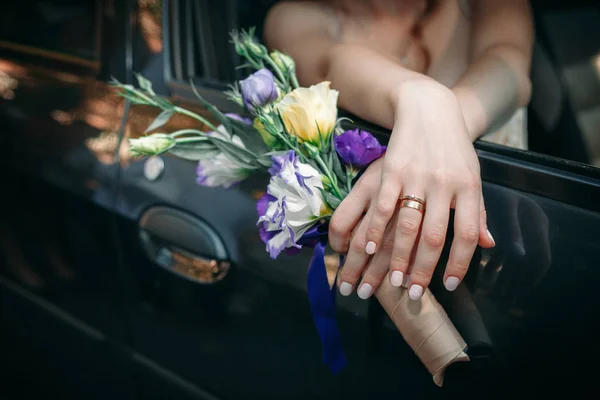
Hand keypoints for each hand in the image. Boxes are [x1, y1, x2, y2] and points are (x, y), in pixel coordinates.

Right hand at [329, 81, 494, 299]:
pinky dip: (374, 230)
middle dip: (423, 269)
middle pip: (435, 236)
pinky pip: (383, 207)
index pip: (468, 234)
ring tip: (392, 280)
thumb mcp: (472, 176)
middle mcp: (445, 185)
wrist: (429, 110)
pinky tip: (368, 248)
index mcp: (469, 188)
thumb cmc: (453, 148)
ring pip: (408, 226)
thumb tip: (488, 245)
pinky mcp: (393, 170)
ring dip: (398, 257)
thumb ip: (478, 211)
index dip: (460, 263)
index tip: (449, 285)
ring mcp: (417, 177)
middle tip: (412, 292)